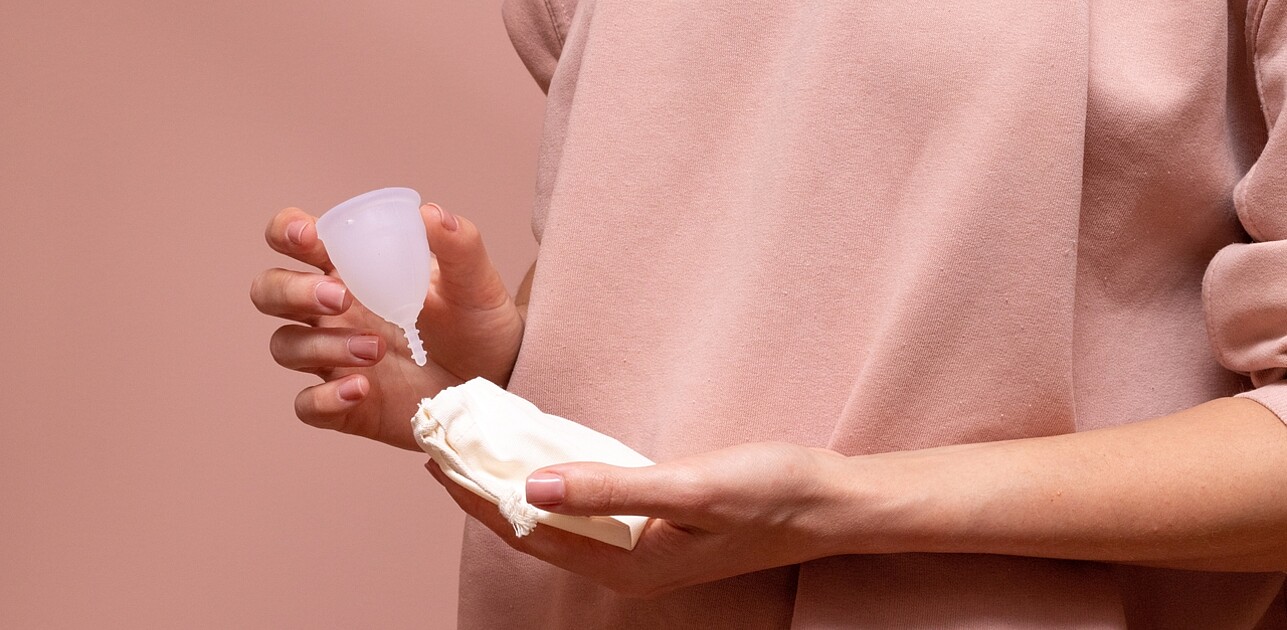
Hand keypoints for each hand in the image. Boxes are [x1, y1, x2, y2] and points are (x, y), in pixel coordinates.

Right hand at [251, 203, 523, 449]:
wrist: (499, 380)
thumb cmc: (477, 322)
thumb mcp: (475, 282)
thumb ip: (458, 245)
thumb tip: (430, 214)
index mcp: (352, 269)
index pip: (293, 240)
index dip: (286, 232)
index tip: (309, 238)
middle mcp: (332, 312)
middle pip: (269, 292)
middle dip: (291, 291)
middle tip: (342, 297)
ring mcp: (333, 358)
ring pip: (286, 346)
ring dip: (322, 344)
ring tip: (378, 348)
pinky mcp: (345, 405)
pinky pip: (307, 404)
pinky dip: (324, 397)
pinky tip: (361, 389)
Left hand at [426, 442, 858, 596]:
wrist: (829, 503)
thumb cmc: (767, 495)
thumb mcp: (689, 487)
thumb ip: (609, 488)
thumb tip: (529, 486)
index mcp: (624, 565)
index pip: (526, 531)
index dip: (477, 496)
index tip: (439, 458)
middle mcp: (624, 566)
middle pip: (535, 528)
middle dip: (487, 491)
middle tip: (447, 446)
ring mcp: (641, 550)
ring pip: (560, 517)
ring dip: (519, 485)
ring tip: (482, 446)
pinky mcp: (657, 528)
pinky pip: (590, 507)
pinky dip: (559, 481)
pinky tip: (546, 455)